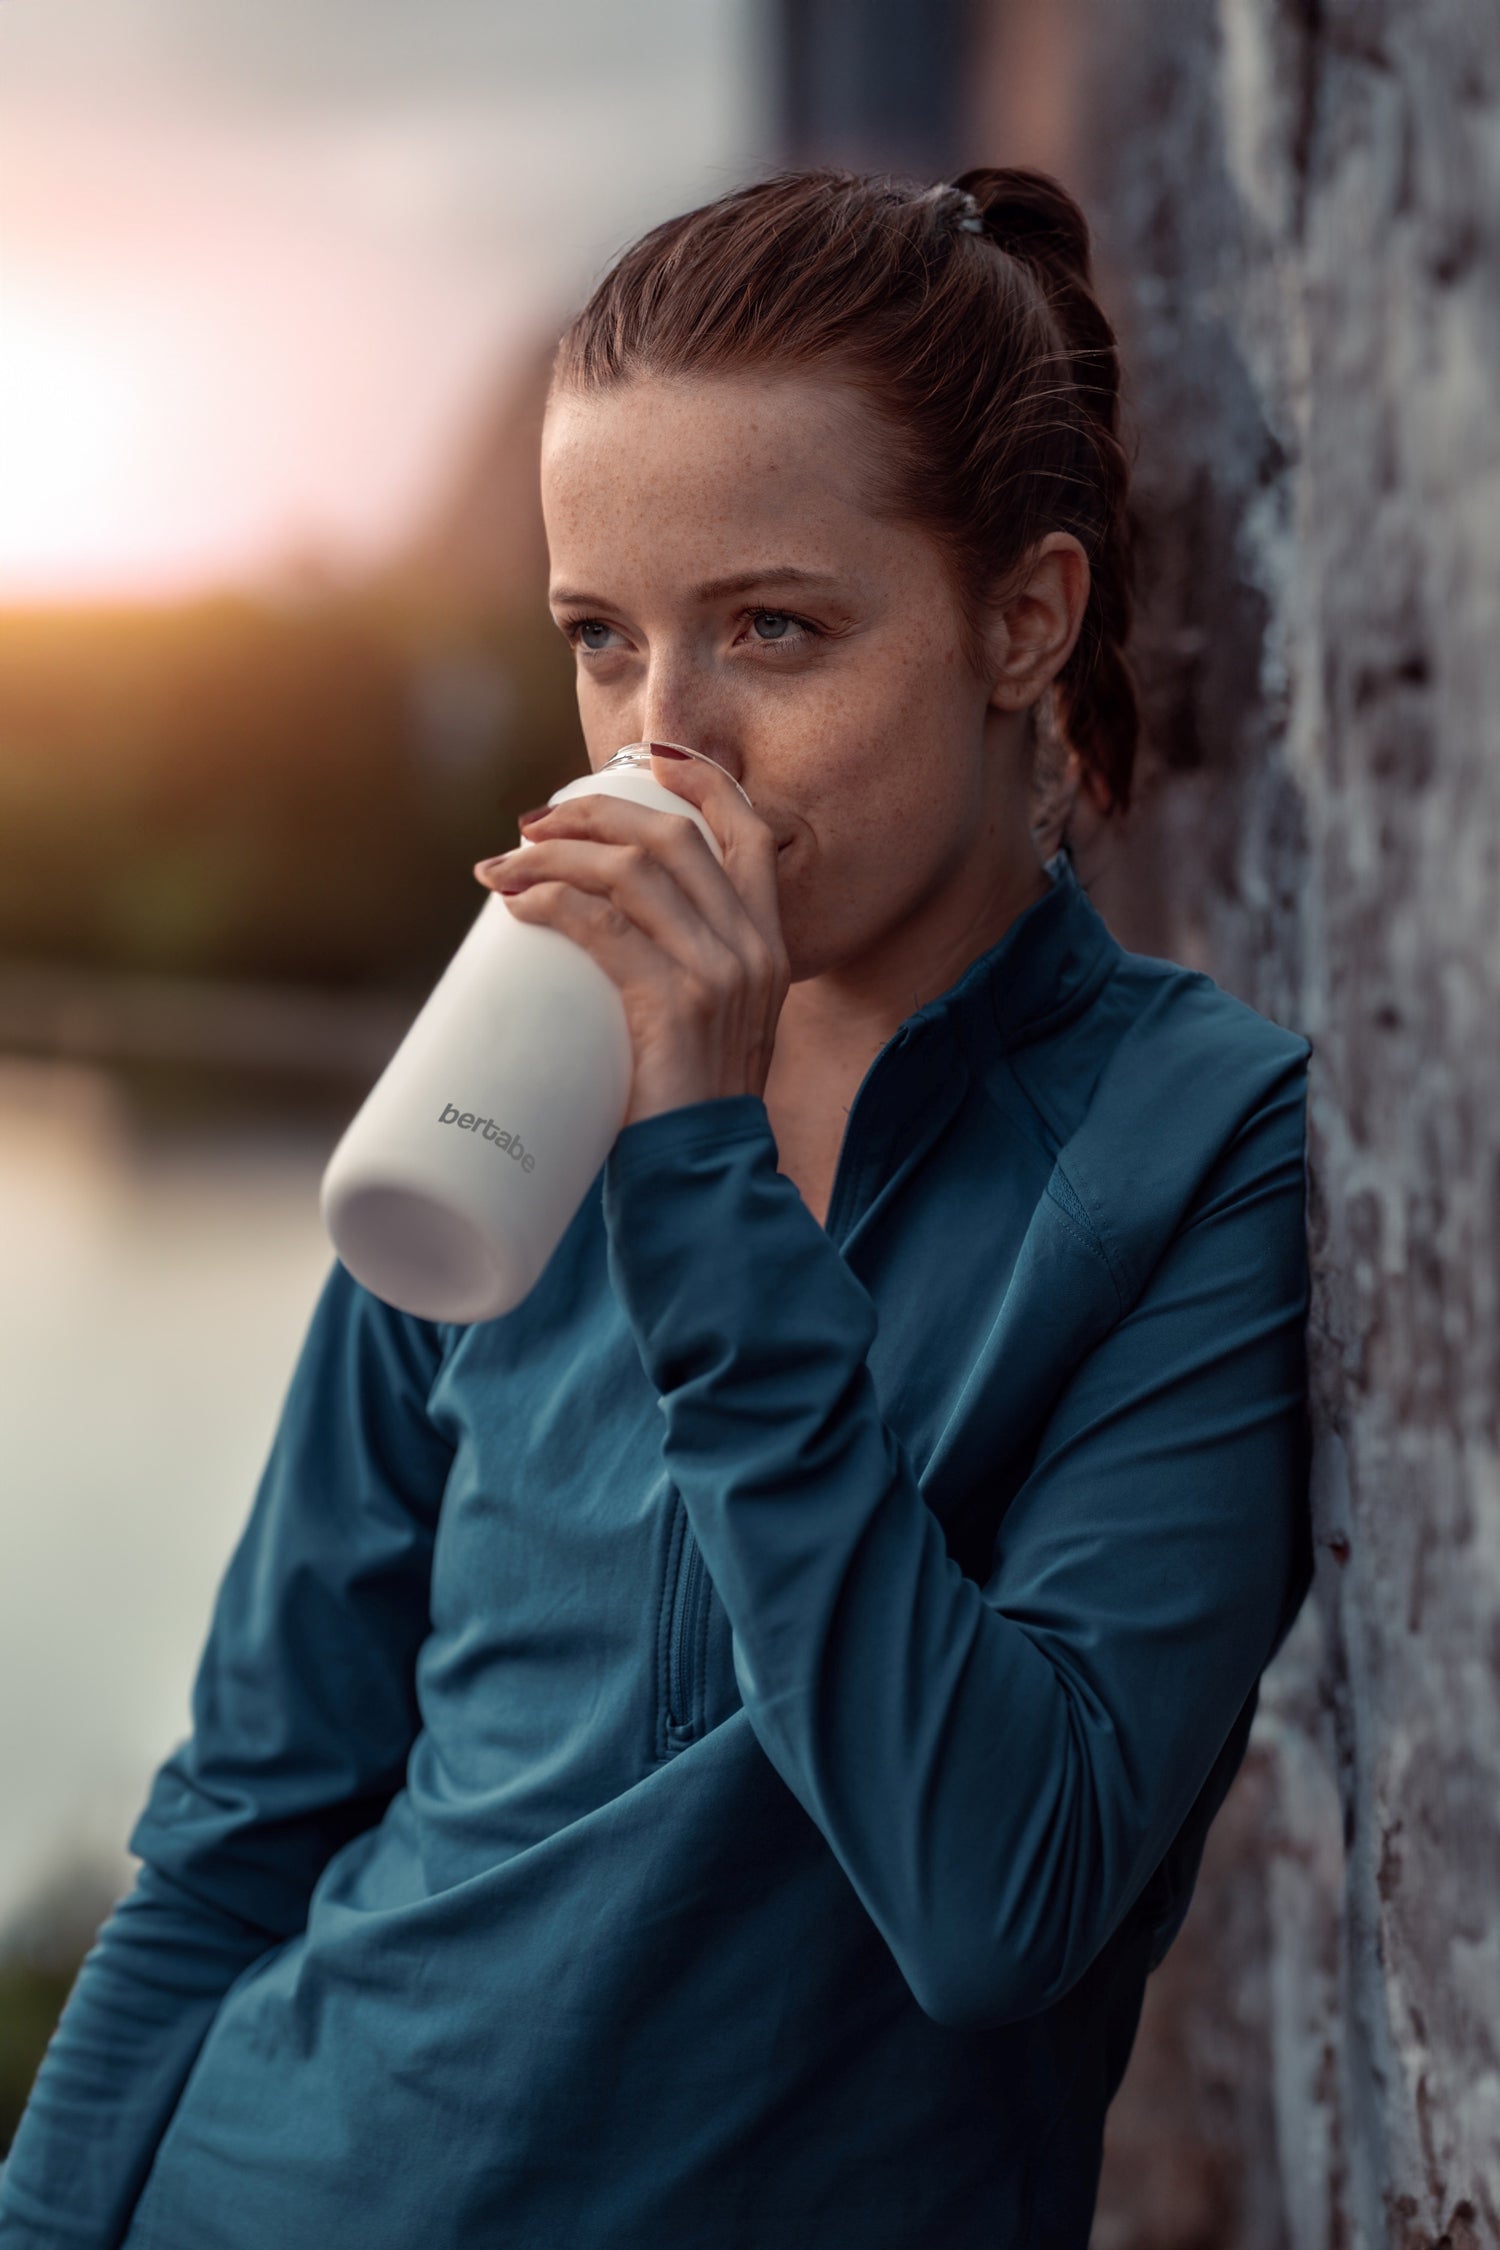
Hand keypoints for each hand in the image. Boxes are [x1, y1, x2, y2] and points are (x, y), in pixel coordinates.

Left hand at [473, 750, 790, 1127]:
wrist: (707, 1182)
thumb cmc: (688, 1111)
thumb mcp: (711, 1029)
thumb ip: (681, 977)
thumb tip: (598, 936)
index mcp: (770, 945)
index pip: (750, 832)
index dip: (699, 782)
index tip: (647, 759)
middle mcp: (753, 949)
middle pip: (672, 837)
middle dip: (593, 814)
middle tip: (532, 824)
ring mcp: (719, 974)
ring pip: (630, 871)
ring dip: (553, 856)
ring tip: (500, 867)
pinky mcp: (676, 1004)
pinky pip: (603, 927)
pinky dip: (551, 903)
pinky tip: (516, 903)